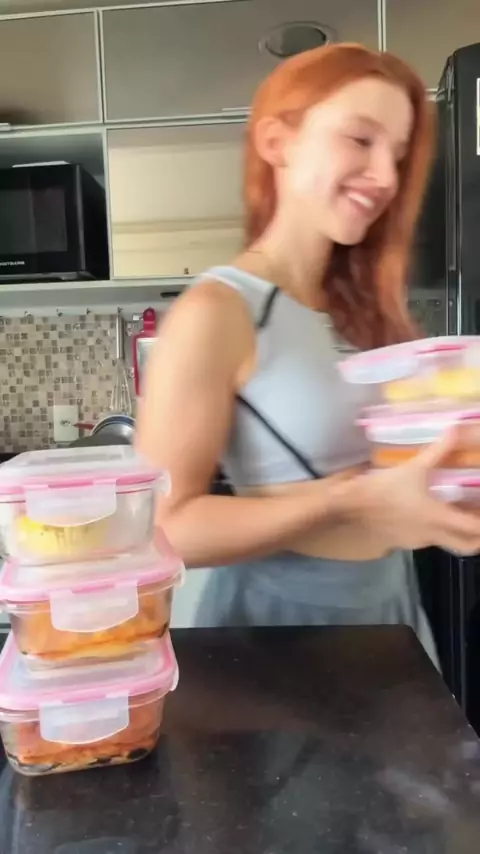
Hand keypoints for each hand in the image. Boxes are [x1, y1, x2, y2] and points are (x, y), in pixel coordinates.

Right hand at [351, 428, 479, 554]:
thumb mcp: (413, 467)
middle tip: (479, 516)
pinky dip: (441, 530)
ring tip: (462, 512)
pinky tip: (434, 514)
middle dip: (479, 536)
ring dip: (460, 533)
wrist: (353, 507)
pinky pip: (431, 540)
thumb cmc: (385, 488)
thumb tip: (455, 429)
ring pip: (450, 543)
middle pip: (468, 546)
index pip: (475, 528)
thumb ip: (437, 451)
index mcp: (438, 517)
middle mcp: (433, 534)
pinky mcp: (406, 541)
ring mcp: (419, 541)